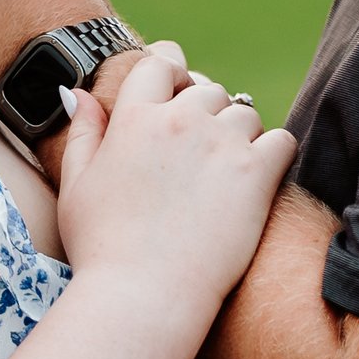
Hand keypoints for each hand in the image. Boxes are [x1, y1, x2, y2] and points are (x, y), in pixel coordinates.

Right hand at [53, 43, 295, 321]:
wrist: (143, 296)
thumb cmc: (101, 249)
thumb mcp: (75, 185)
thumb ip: (83, 133)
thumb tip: (77, 93)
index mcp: (134, 118)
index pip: (161, 62)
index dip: (172, 68)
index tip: (177, 85)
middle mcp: (180, 120)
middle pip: (207, 89)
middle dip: (205, 111)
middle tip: (199, 152)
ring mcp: (221, 144)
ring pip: (246, 113)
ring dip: (239, 134)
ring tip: (224, 173)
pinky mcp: (256, 174)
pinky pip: (282, 141)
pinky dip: (275, 155)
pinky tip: (260, 179)